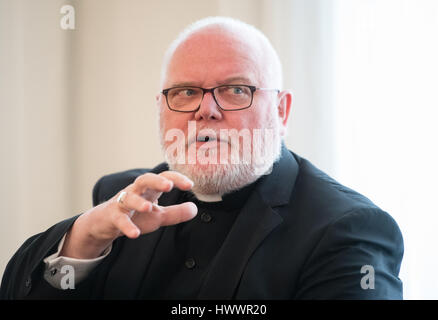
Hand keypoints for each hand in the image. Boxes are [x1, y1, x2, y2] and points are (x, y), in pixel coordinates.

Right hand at [60, 171, 196, 258]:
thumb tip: (195, 209)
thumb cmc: (135, 215)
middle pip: (145, 179)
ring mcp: (122, 203)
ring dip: (138, 201)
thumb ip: (176, 213)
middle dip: (156, 181)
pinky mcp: (112, 216)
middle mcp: (135, 192)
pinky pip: (119, 219)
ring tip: (149, 207)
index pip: (163, 177)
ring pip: (128, 197)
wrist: (106, 223)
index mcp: (149, 190)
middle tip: (168, 185)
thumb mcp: (158, 216)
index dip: (176, 178)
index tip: (190, 185)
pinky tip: (134, 233)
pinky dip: (126, 226)